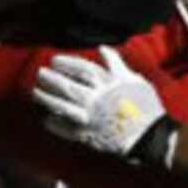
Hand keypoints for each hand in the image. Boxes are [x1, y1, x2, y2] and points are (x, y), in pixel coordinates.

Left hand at [34, 47, 177, 165]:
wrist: (150, 138)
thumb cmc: (146, 107)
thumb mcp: (135, 80)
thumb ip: (116, 64)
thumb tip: (102, 49)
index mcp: (108, 84)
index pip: (82, 69)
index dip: (66, 63)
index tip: (55, 61)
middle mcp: (96, 99)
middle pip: (68, 86)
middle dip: (52, 79)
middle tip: (40, 74)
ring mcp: (90, 118)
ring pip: (63, 107)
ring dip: (48, 99)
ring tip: (36, 93)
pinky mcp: (88, 136)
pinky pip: (66, 129)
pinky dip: (55, 124)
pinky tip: (47, 119)